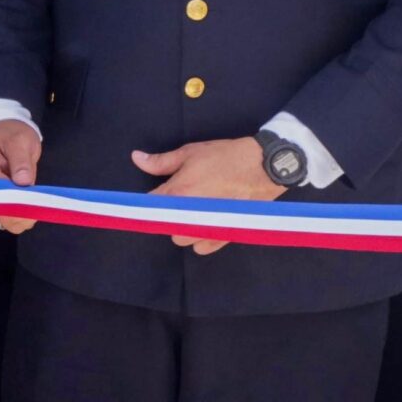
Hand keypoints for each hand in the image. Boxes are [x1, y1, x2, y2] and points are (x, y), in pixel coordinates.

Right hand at [0, 119, 42, 233]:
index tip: (36, 203)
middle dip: (20, 214)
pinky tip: (30, 205)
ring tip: (36, 202)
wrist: (6, 133)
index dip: (17, 205)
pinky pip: (6, 216)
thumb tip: (23, 182)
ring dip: (22, 216)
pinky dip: (20, 215)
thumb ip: (21, 161)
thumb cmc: (12, 134)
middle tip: (40, 204)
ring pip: (3, 219)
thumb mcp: (20, 141)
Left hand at [130, 137, 286, 254]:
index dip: (149, 201)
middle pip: (165, 225)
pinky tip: (205, 224)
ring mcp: (207, 227)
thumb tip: (136, 159)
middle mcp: (190, 214)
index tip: (154, 197)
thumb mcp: (190, 153)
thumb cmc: (226, 157)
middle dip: (168, 215)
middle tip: (179, 201)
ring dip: (183, 228)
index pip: (150, 205)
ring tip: (193, 213)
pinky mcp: (225, 235)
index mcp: (178, 192)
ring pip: (182, 239)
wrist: (264, 166)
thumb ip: (161, 162)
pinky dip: (200, 240)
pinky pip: (202, 248)